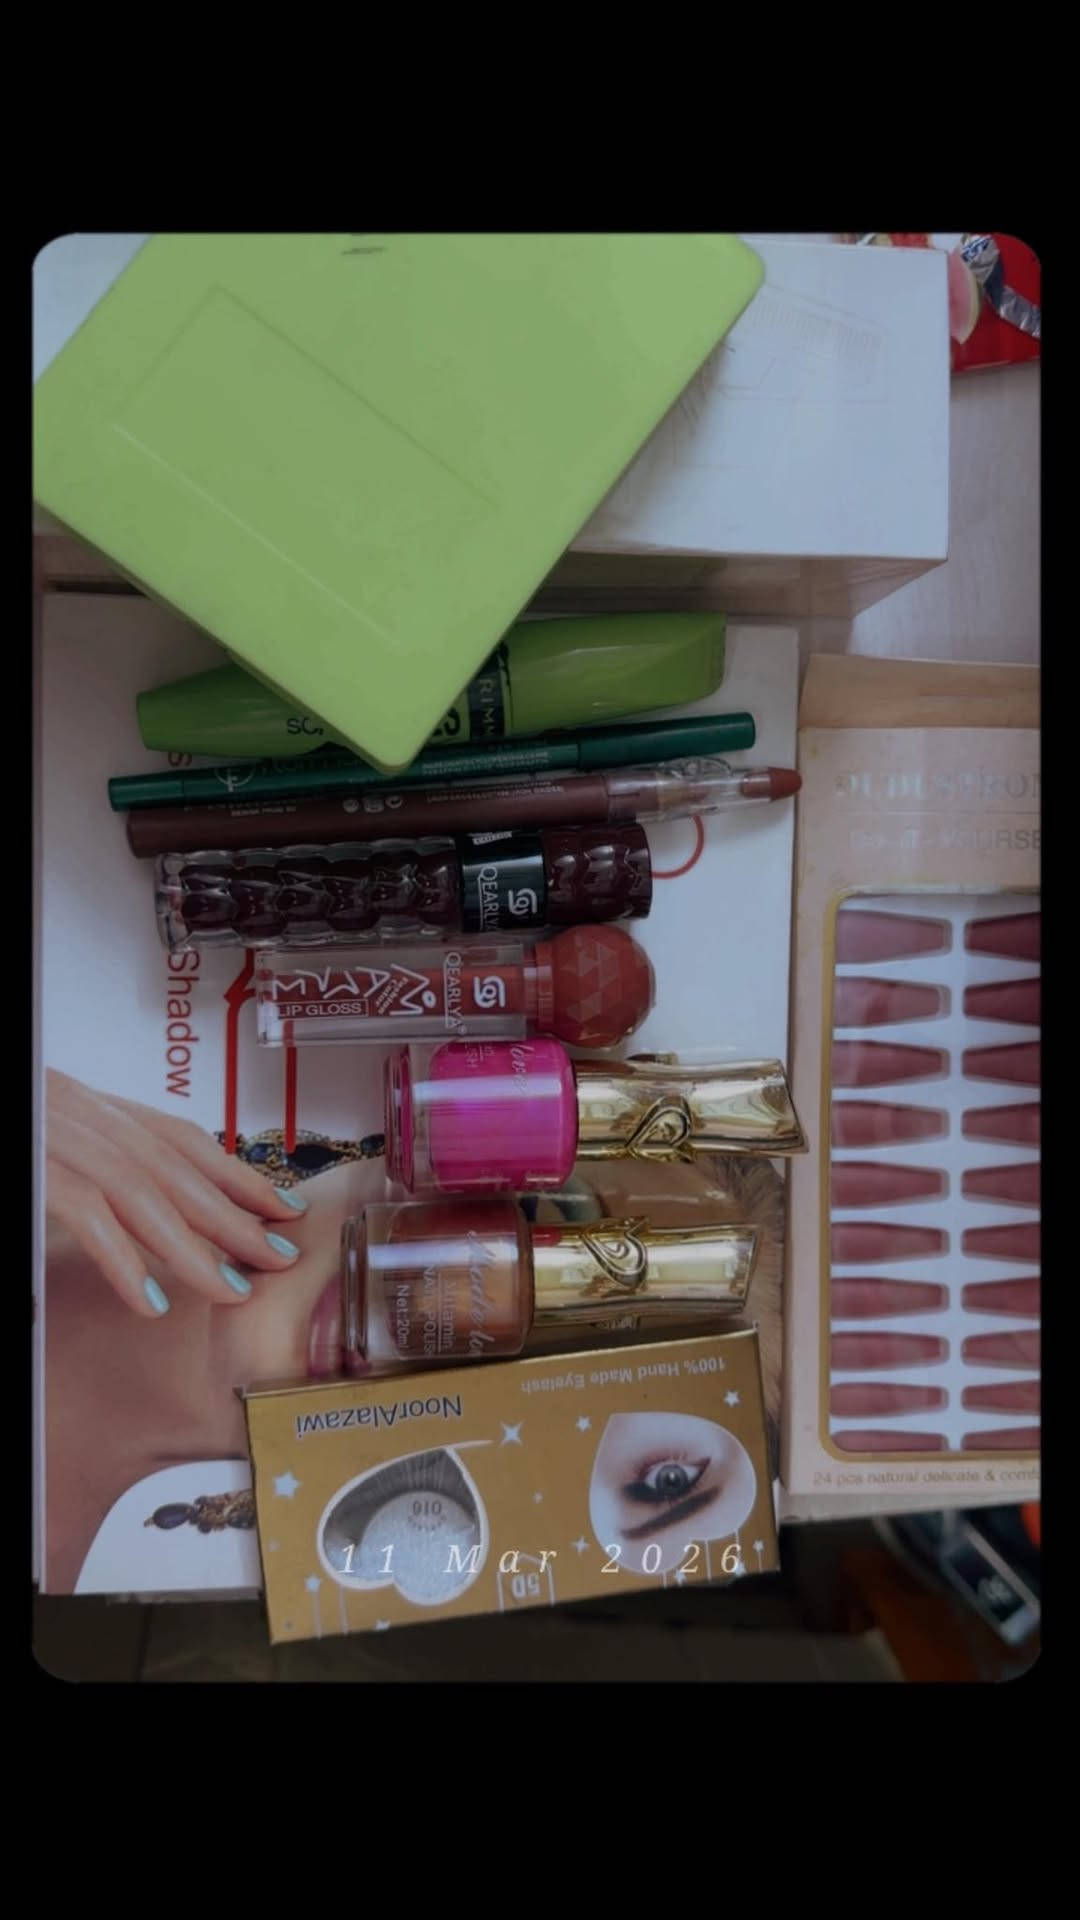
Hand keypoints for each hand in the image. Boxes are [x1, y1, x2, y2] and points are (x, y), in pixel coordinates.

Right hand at [45, 1069, 307, 1317]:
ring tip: (231, 1290)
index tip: (283, 1208)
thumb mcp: (47, 1146)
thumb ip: (89, 1176)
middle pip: (174, 1166)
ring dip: (193, 1246)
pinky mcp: (30, 1165)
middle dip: (233, 1215)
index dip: (236, 1175)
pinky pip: (87, 1213)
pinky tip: (151, 1301)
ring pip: (141, 1190)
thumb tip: (134, 1220)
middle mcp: (77, 1109)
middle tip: (278, 1257)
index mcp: (87, 1106)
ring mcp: (53, 1133)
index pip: (179, 1138)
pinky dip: (123, 1259)